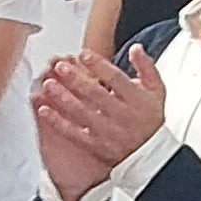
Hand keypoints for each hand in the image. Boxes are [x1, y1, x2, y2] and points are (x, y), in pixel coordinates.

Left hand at [33, 49, 168, 186]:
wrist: (150, 153)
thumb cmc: (150, 118)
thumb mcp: (156, 90)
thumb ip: (146, 67)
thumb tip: (136, 47)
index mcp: (136, 99)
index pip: (116, 78)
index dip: (99, 65)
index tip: (83, 54)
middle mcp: (121, 114)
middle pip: (95, 94)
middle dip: (76, 78)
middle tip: (59, 66)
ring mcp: (107, 131)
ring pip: (82, 112)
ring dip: (63, 98)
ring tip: (48, 84)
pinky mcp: (95, 145)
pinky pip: (74, 133)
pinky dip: (57, 122)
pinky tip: (44, 110)